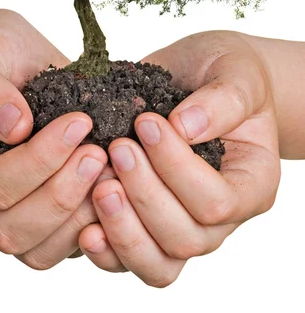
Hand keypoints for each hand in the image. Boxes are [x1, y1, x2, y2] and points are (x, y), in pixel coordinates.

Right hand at [0, 9, 106, 268]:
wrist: (7, 62)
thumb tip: (15, 126)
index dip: (38, 160)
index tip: (79, 122)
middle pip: (10, 228)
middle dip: (62, 193)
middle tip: (101, 153)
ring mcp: (2, 213)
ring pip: (37, 250)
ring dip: (80, 216)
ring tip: (112, 172)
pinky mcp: (37, 218)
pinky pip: (60, 247)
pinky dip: (91, 228)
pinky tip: (115, 190)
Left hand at [78, 31, 280, 286]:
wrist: (200, 74)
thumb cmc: (224, 72)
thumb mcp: (236, 73)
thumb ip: (222, 100)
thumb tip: (184, 128)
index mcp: (251, 184)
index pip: (217, 201)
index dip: (176, 167)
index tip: (146, 123)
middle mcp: (221, 218)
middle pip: (184, 238)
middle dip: (144, 195)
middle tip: (117, 149)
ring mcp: (181, 226)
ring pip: (157, 263)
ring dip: (122, 229)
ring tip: (98, 186)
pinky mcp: (146, 224)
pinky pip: (127, 259)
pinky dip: (104, 249)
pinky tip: (83, 225)